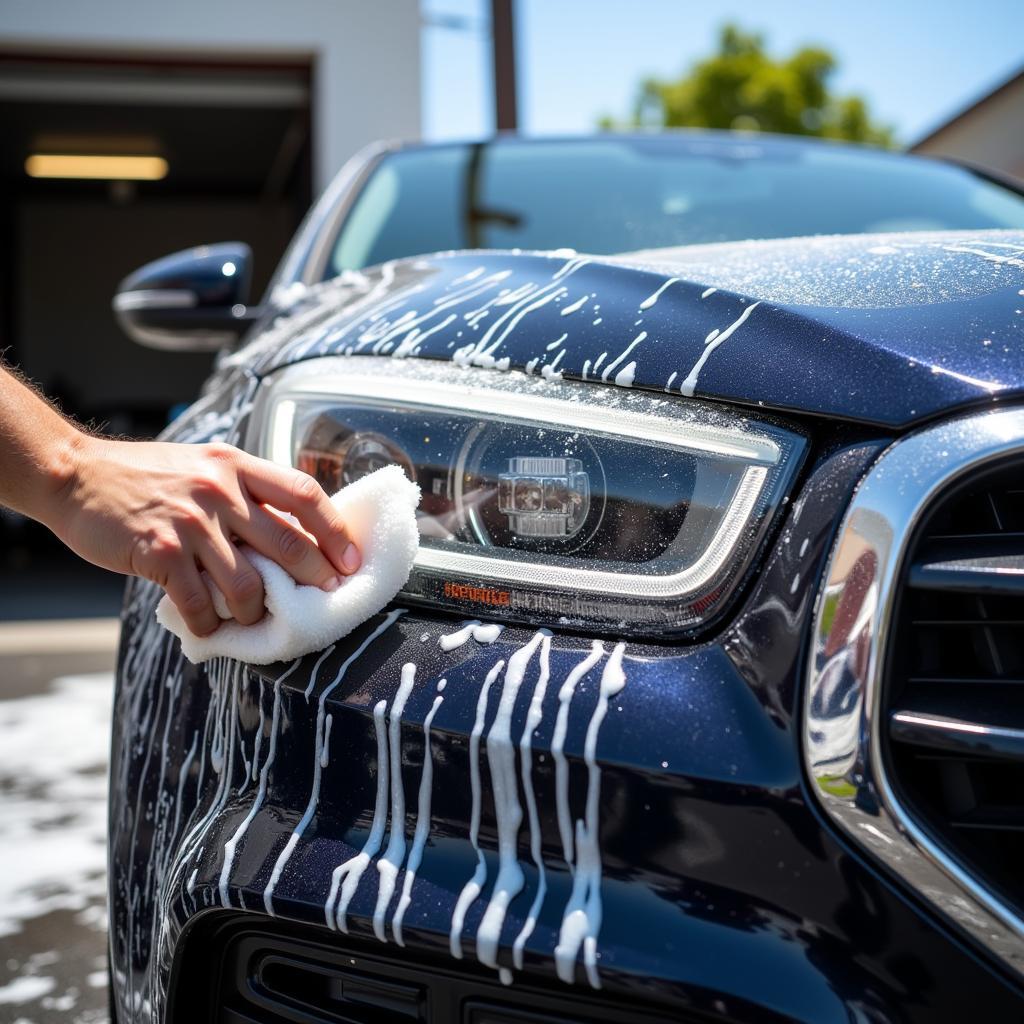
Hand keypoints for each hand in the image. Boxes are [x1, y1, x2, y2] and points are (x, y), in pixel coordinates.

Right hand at [50, 437, 360, 636]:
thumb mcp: (205, 464)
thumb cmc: (145, 475)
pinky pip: (198, 602)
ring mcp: (190, 521)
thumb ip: (244, 489)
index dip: (335, 530)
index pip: (304, 494)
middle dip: (315, 577)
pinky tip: (207, 627)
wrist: (74, 475)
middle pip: (289, 541)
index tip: (351, 558)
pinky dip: (208, 623)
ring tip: (252, 617)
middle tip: (324, 599)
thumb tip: (292, 527)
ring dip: (255, 611)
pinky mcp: (159, 551)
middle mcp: (220, 490)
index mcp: (236, 466)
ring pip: (247, 583)